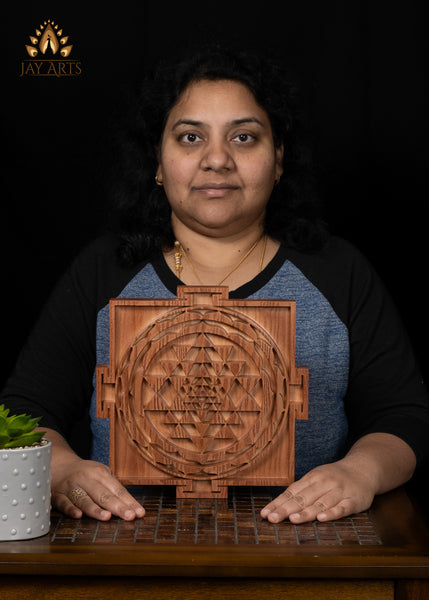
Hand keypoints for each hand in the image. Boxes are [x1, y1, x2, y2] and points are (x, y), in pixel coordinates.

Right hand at [43, 428, 144, 520]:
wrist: (59, 465)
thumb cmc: (85, 474)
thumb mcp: (101, 474)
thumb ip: (113, 487)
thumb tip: (131, 505)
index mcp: (100, 473)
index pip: (117, 489)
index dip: (129, 502)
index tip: (139, 513)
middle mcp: (86, 478)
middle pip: (103, 495)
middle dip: (118, 506)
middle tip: (129, 516)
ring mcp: (71, 487)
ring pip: (84, 499)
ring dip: (95, 509)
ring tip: (107, 517)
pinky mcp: (58, 496)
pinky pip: (65, 503)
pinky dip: (71, 509)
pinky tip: (78, 515)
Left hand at [260, 460, 375, 523]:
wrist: (363, 469)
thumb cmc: (334, 477)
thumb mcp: (316, 478)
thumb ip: (301, 491)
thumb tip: (278, 504)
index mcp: (312, 478)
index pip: (292, 492)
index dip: (278, 503)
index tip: (265, 514)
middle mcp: (324, 483)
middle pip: (303, 498)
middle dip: (286, 509)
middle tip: (273, 519)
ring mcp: (339, 491)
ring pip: (321, 503)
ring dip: (306, 512)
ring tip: (293, 520)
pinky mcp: (353, 500)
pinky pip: (342, 508)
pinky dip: (332, 513)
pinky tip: (322, 519)